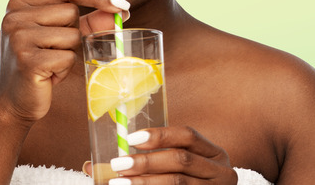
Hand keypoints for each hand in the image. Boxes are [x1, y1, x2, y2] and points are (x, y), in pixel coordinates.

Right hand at [0, 0, 129, 122]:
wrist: (13, 100)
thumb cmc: (39, 63)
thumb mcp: (61, 36)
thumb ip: (89, 21)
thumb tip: (119, 10)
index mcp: (20, 3)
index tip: (121, 4)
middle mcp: (15, 16)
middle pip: (70, 12)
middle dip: (73, 33)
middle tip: (53, 51)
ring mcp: (19, 37)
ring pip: (72, 35)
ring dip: (68, 53)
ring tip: (49, 64)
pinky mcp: (27, 60)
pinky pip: (67, 57)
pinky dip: (63, 69)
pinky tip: (47, 76)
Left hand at [95, 126, 237, 183]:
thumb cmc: (190, 184)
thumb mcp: (182, 168)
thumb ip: (148, 160)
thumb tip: (92, 167)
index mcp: (215, 155)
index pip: (188, 136)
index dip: (160, 135)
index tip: (131, 139)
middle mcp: (221, 173)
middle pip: (180, 161)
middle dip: (146, 162)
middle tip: (117, 164)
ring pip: (177, 184)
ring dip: (144, 183)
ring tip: (117, 183)